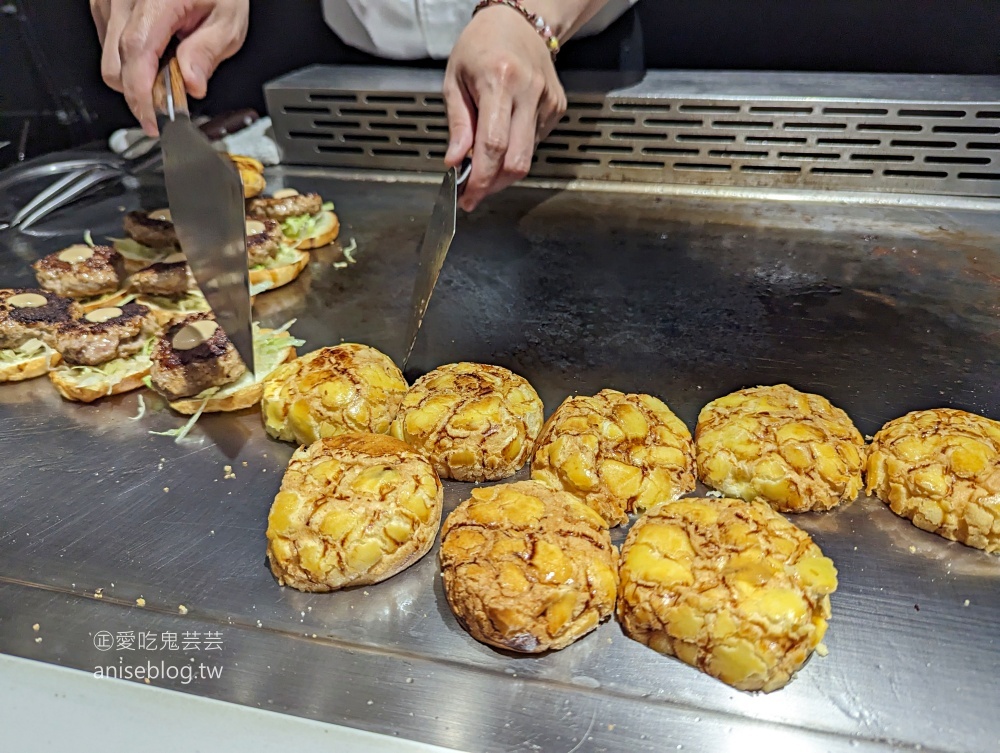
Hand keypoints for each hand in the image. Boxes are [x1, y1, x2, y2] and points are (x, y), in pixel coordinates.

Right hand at [90, 0, 248, 135]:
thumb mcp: (228, 20)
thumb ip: (208, 53)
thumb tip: (192, 85)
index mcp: (155, 0)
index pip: (136, 55)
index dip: (141, 95)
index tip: (152, 121)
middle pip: (115, 66)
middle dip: (141, 94)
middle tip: (171, 100)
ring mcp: (109, 0)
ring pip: (109, 59)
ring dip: (136, 76)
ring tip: (168, 66)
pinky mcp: (104, 4)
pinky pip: (108, 45)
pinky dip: (130, 59)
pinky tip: (155, 51)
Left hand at [443, 5, 566, 211]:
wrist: (518, 22)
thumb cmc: (481, 46)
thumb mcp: (455, 79)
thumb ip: (458, 124)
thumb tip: (455, 161)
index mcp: (499, 81)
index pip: (492, 146)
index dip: (480, 179)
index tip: (468, 196)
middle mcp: (528, 92)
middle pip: (516, 161)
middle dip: (494, 184)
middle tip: (475, 191)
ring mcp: (547, 101)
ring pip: (527, 157)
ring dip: (503, 171)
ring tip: (484, 164)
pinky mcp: (557, 107)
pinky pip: (535, 144)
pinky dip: (516, 151)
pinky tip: (504, 138)